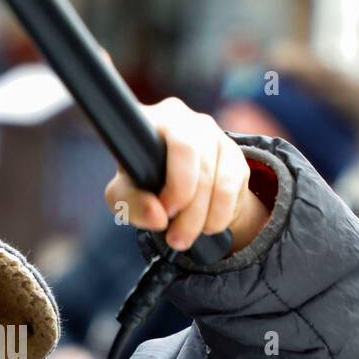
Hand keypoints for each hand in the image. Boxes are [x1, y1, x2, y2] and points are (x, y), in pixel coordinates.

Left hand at [103, 98, 270, 254]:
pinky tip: (206, 224)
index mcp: (155, 120)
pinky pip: (236, 187)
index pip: (180, 145)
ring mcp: (214, 134)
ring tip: (188, 238)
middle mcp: (187, 119)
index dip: (178, 184)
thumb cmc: (139, 182)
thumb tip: (159, 216)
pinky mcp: (234, 154)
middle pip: (202, 168)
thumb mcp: (123, 195)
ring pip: (222, 180)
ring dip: (207, 218)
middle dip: (191, 212)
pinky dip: (222, 214)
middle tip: (176, 239)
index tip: (166, 211)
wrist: (165, 183)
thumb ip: (131, 204)